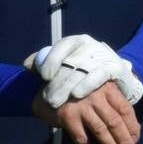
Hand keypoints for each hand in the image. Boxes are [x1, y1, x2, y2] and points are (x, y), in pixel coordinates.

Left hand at [28, 35, 142, 108]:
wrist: (115, 76)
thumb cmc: (83, 71)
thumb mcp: (64, 64)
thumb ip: (44, 63)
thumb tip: (26, 65)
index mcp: (76, 42)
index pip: (62, 45)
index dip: (51, 60)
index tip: (44, 76)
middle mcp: (90, 45)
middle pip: (71, 61)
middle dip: (57, 82)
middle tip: (47, 98)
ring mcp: (104, 55)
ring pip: (83, 69)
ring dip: (68, 86)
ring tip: (56, 101)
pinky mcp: (116, 67)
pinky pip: (100, 74)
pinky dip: (88, 84)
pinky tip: (77, 94)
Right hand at [33, 80, 139, 143]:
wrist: (51, 83)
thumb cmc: (81, 88)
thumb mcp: (100, 88)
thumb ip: (114, 103)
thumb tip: (131, 128)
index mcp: (108, 88)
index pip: (126, 110)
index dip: (133, 127)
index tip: (135, 139)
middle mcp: (96, 96)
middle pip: (115, 122)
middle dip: (124, 140)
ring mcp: (81, 106)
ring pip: (100, 131)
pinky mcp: (67, 116)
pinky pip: (81, 138)